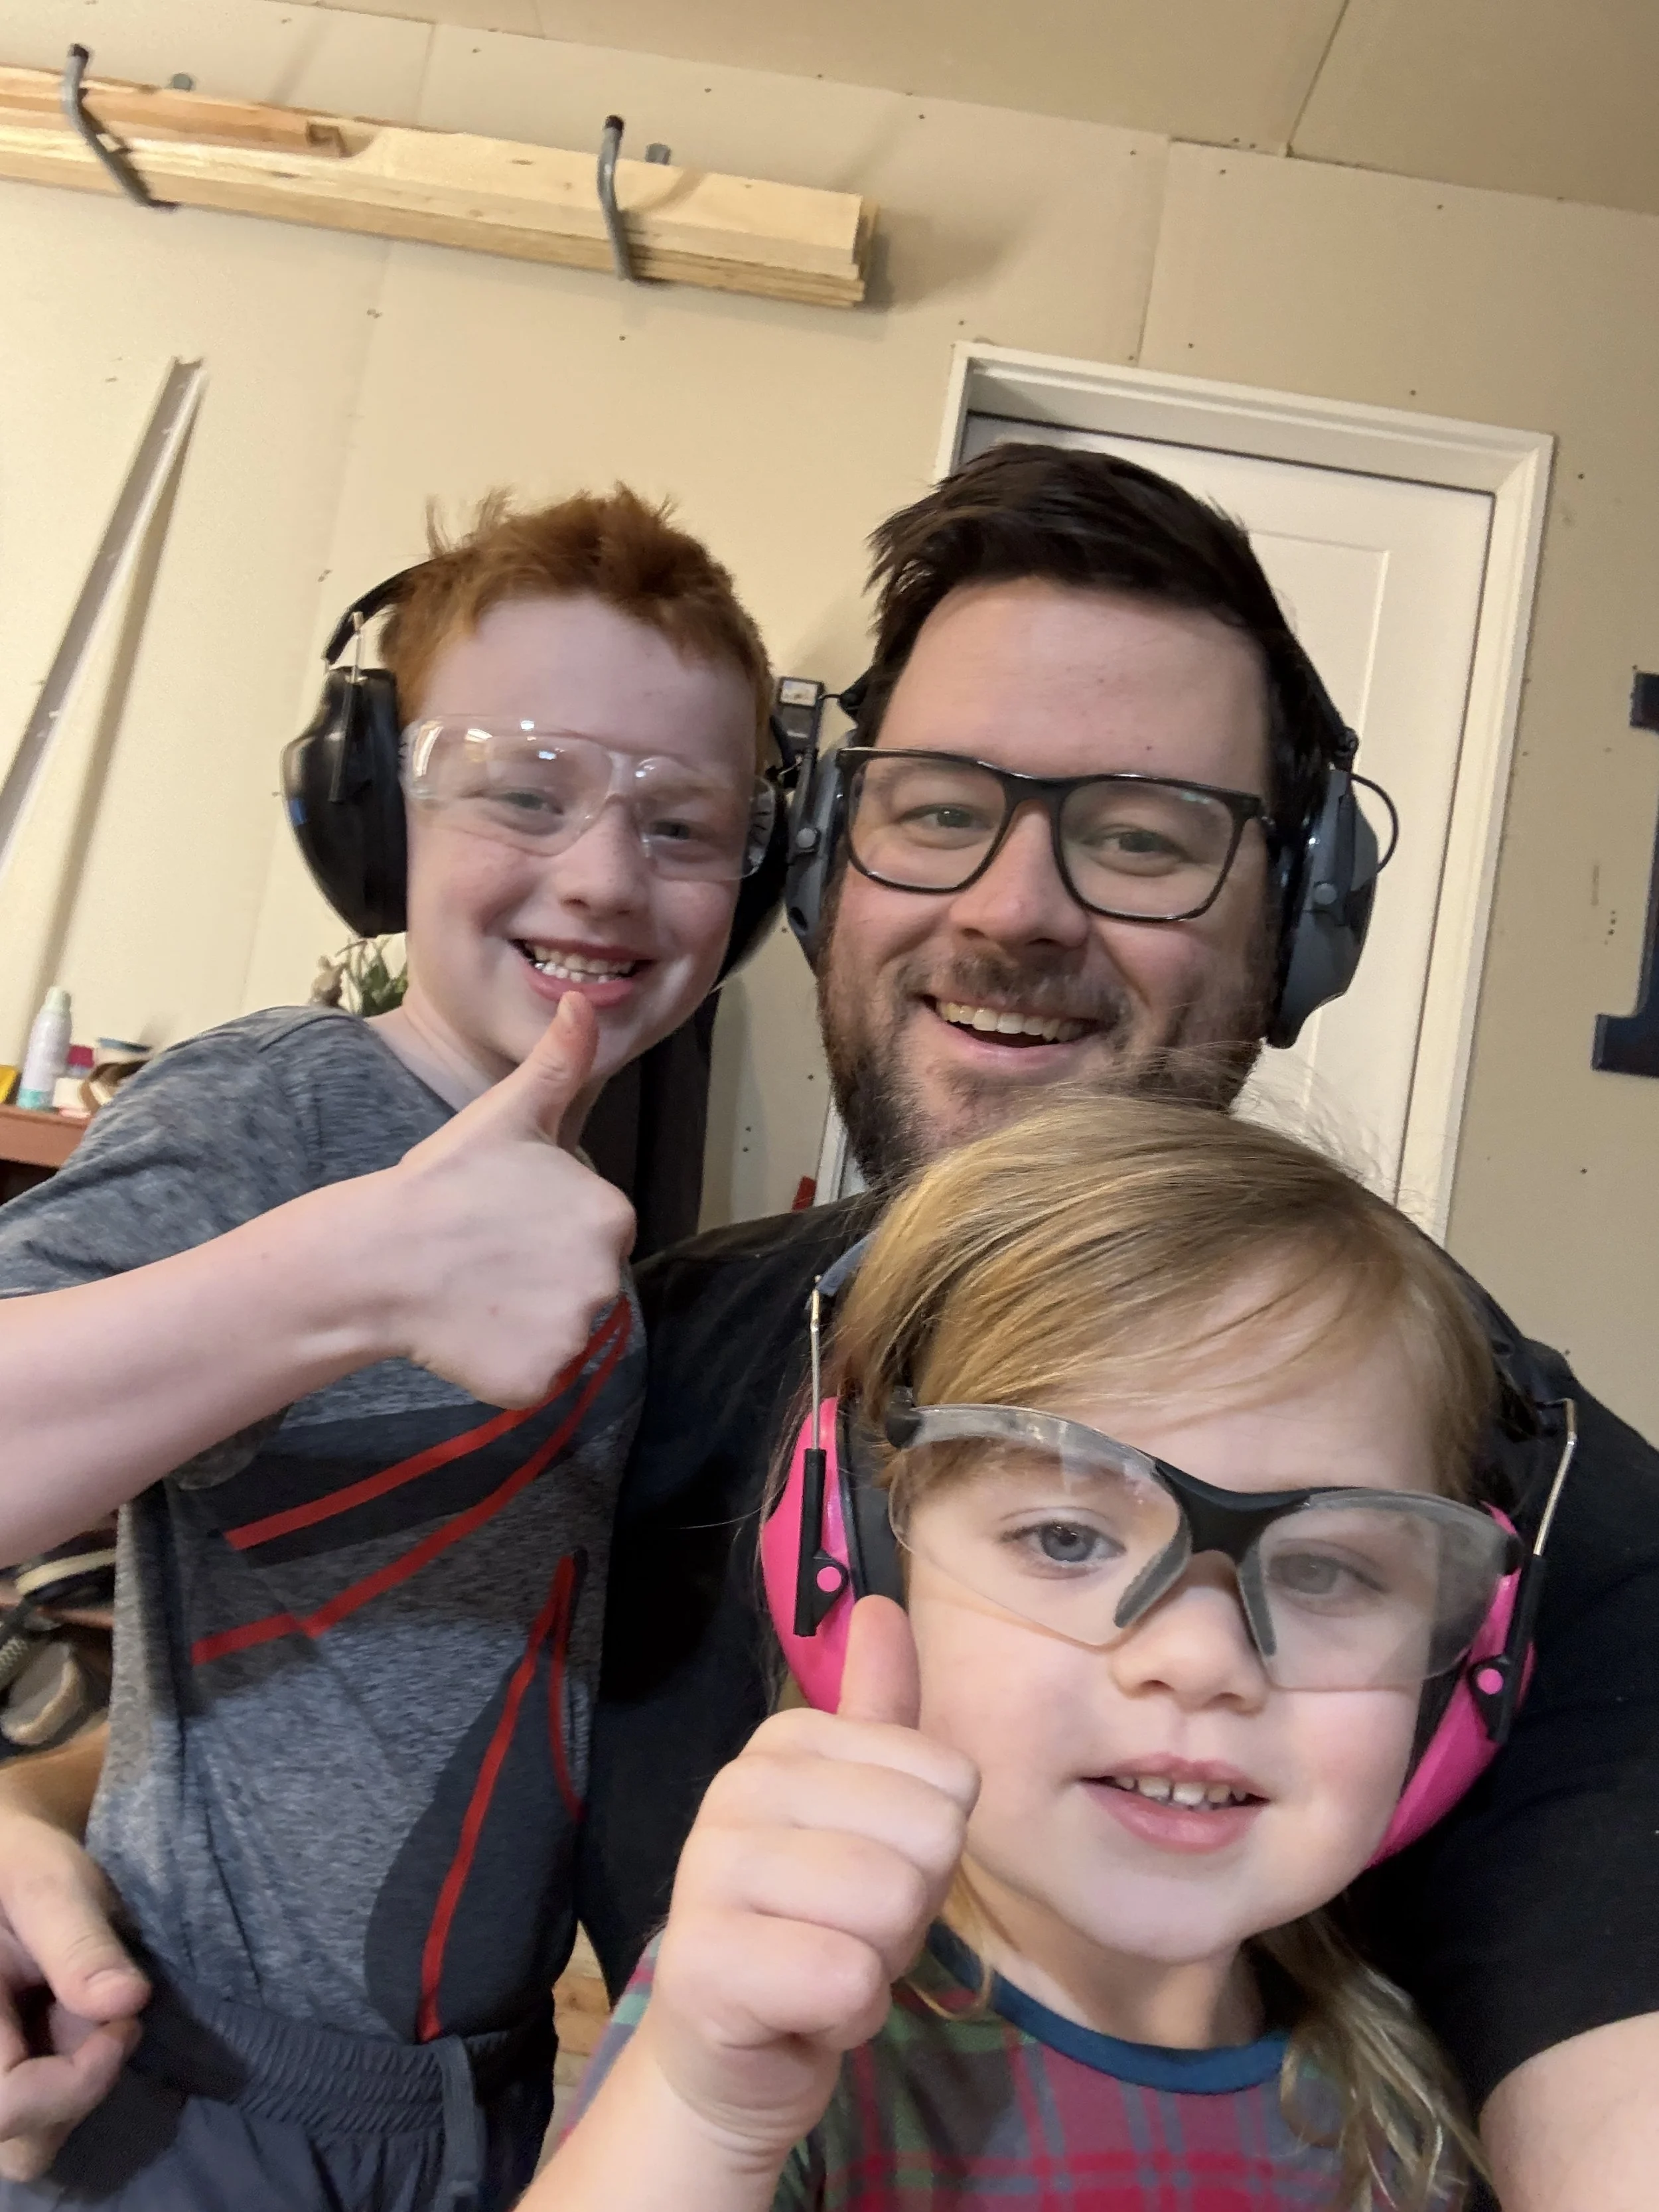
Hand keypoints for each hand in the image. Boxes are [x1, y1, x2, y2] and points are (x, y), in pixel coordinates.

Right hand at [0, 1812, 147, 2181]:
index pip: (4, 2105)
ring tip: (96, 2021)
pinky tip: (89, 2031)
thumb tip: (127, 2003)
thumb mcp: (49, 1885)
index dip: (71, 2085)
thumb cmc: (19, 1867)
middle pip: (19, 2147)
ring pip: (30, 2145)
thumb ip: (79, 1943)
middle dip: (79, 2093)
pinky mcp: (10, 2079)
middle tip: (114, 2022)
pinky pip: (40, 2123)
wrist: (6, 1866)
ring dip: (80, 2092)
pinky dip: (77, 2087)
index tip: (126, 2023)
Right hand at [374, 994, 635, 1407]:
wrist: (379, 1256)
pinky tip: (470, 1332)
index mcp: (611, 1213)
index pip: (596, 1231)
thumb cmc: (443, 1182)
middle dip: (542, 1276)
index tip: (504, 1222)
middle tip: (486, 1259)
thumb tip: (586, 1002)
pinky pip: (535, 1376)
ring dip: (525, 1320)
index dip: (547, 1229)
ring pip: (562, 1330)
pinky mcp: (539, 1378)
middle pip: (585, 1284)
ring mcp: (574, 1333)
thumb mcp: (508, 1113)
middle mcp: (607, 1276)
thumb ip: (560, 1063)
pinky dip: (507, 1364)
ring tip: (475, 1293)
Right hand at [642, 1598, 978, 2163]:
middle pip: (927, 1841)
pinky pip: (846, 1978)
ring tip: (827, 1966)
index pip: (948, 1780)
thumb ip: (880, 1709)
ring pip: (890, 1906)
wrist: (731, 2054)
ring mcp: (709, 1872)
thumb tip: (883, 1602)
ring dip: (880, 1962)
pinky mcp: (705, 1964)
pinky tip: (808, 2011)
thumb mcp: (863, 1809)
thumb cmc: (814, 1923)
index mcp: (784, 1742)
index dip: (931, 1849)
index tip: (869, 1875)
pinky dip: (849, 2014)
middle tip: (851, 1930)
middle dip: (910, 1910)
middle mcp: (737, 1788)